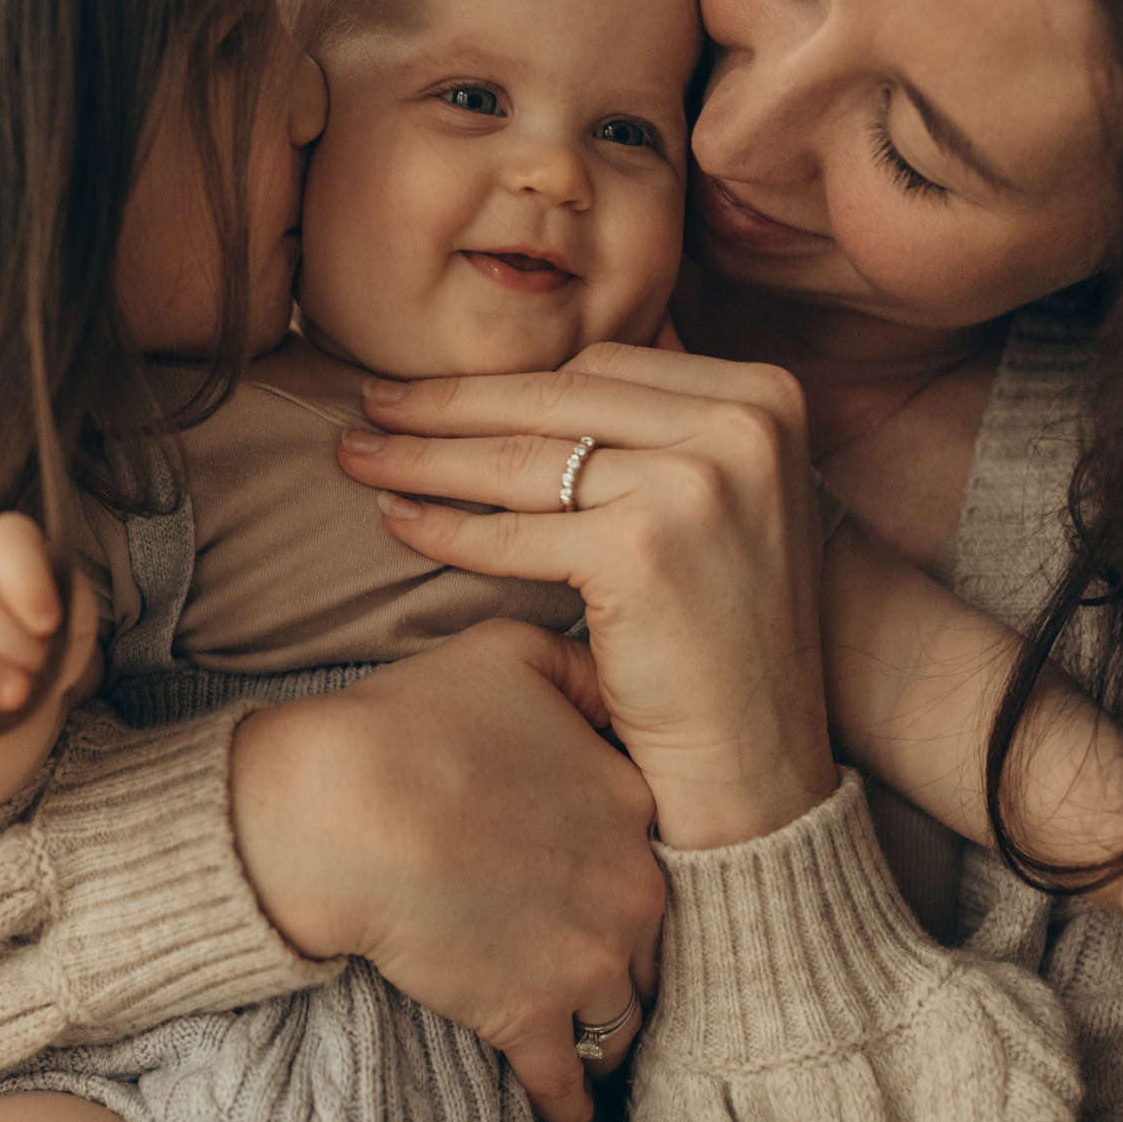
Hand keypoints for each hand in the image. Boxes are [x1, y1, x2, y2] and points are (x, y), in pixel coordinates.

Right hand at [230, 621, 664, 1121]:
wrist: (341, 809)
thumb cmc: (407, 721)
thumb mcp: (505, 652)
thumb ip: (575, 664)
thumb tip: (610, 673)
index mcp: (631, 802)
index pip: (656, 848)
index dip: (627, 864)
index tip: (608, 878)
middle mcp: (630, 887)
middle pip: (654, 940)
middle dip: (628, 953)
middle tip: (597, 961)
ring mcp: (584, 960)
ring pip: (623, 1017)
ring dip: (605, 1029)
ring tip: (587, 1042)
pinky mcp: (528, 1018)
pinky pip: (567, 1082)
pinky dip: (567, 1101)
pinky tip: (564, 1116)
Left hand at [340, 341, 836, 848]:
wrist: (756, 759)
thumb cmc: (722, 636)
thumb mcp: (726, 499)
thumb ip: (664, 424)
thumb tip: (560, 361)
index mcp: (762, 396)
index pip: (600, 365)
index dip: (507, 380)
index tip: (436, 389)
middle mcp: (742, 425)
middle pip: (556, 397)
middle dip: (448, 402)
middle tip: (371, 402)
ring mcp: (697, 483)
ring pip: (521, 459)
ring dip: (423, 456)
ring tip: (360, 456)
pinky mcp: (643, 549)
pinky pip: (512, 533)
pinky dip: (445, 528)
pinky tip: (397, 522)